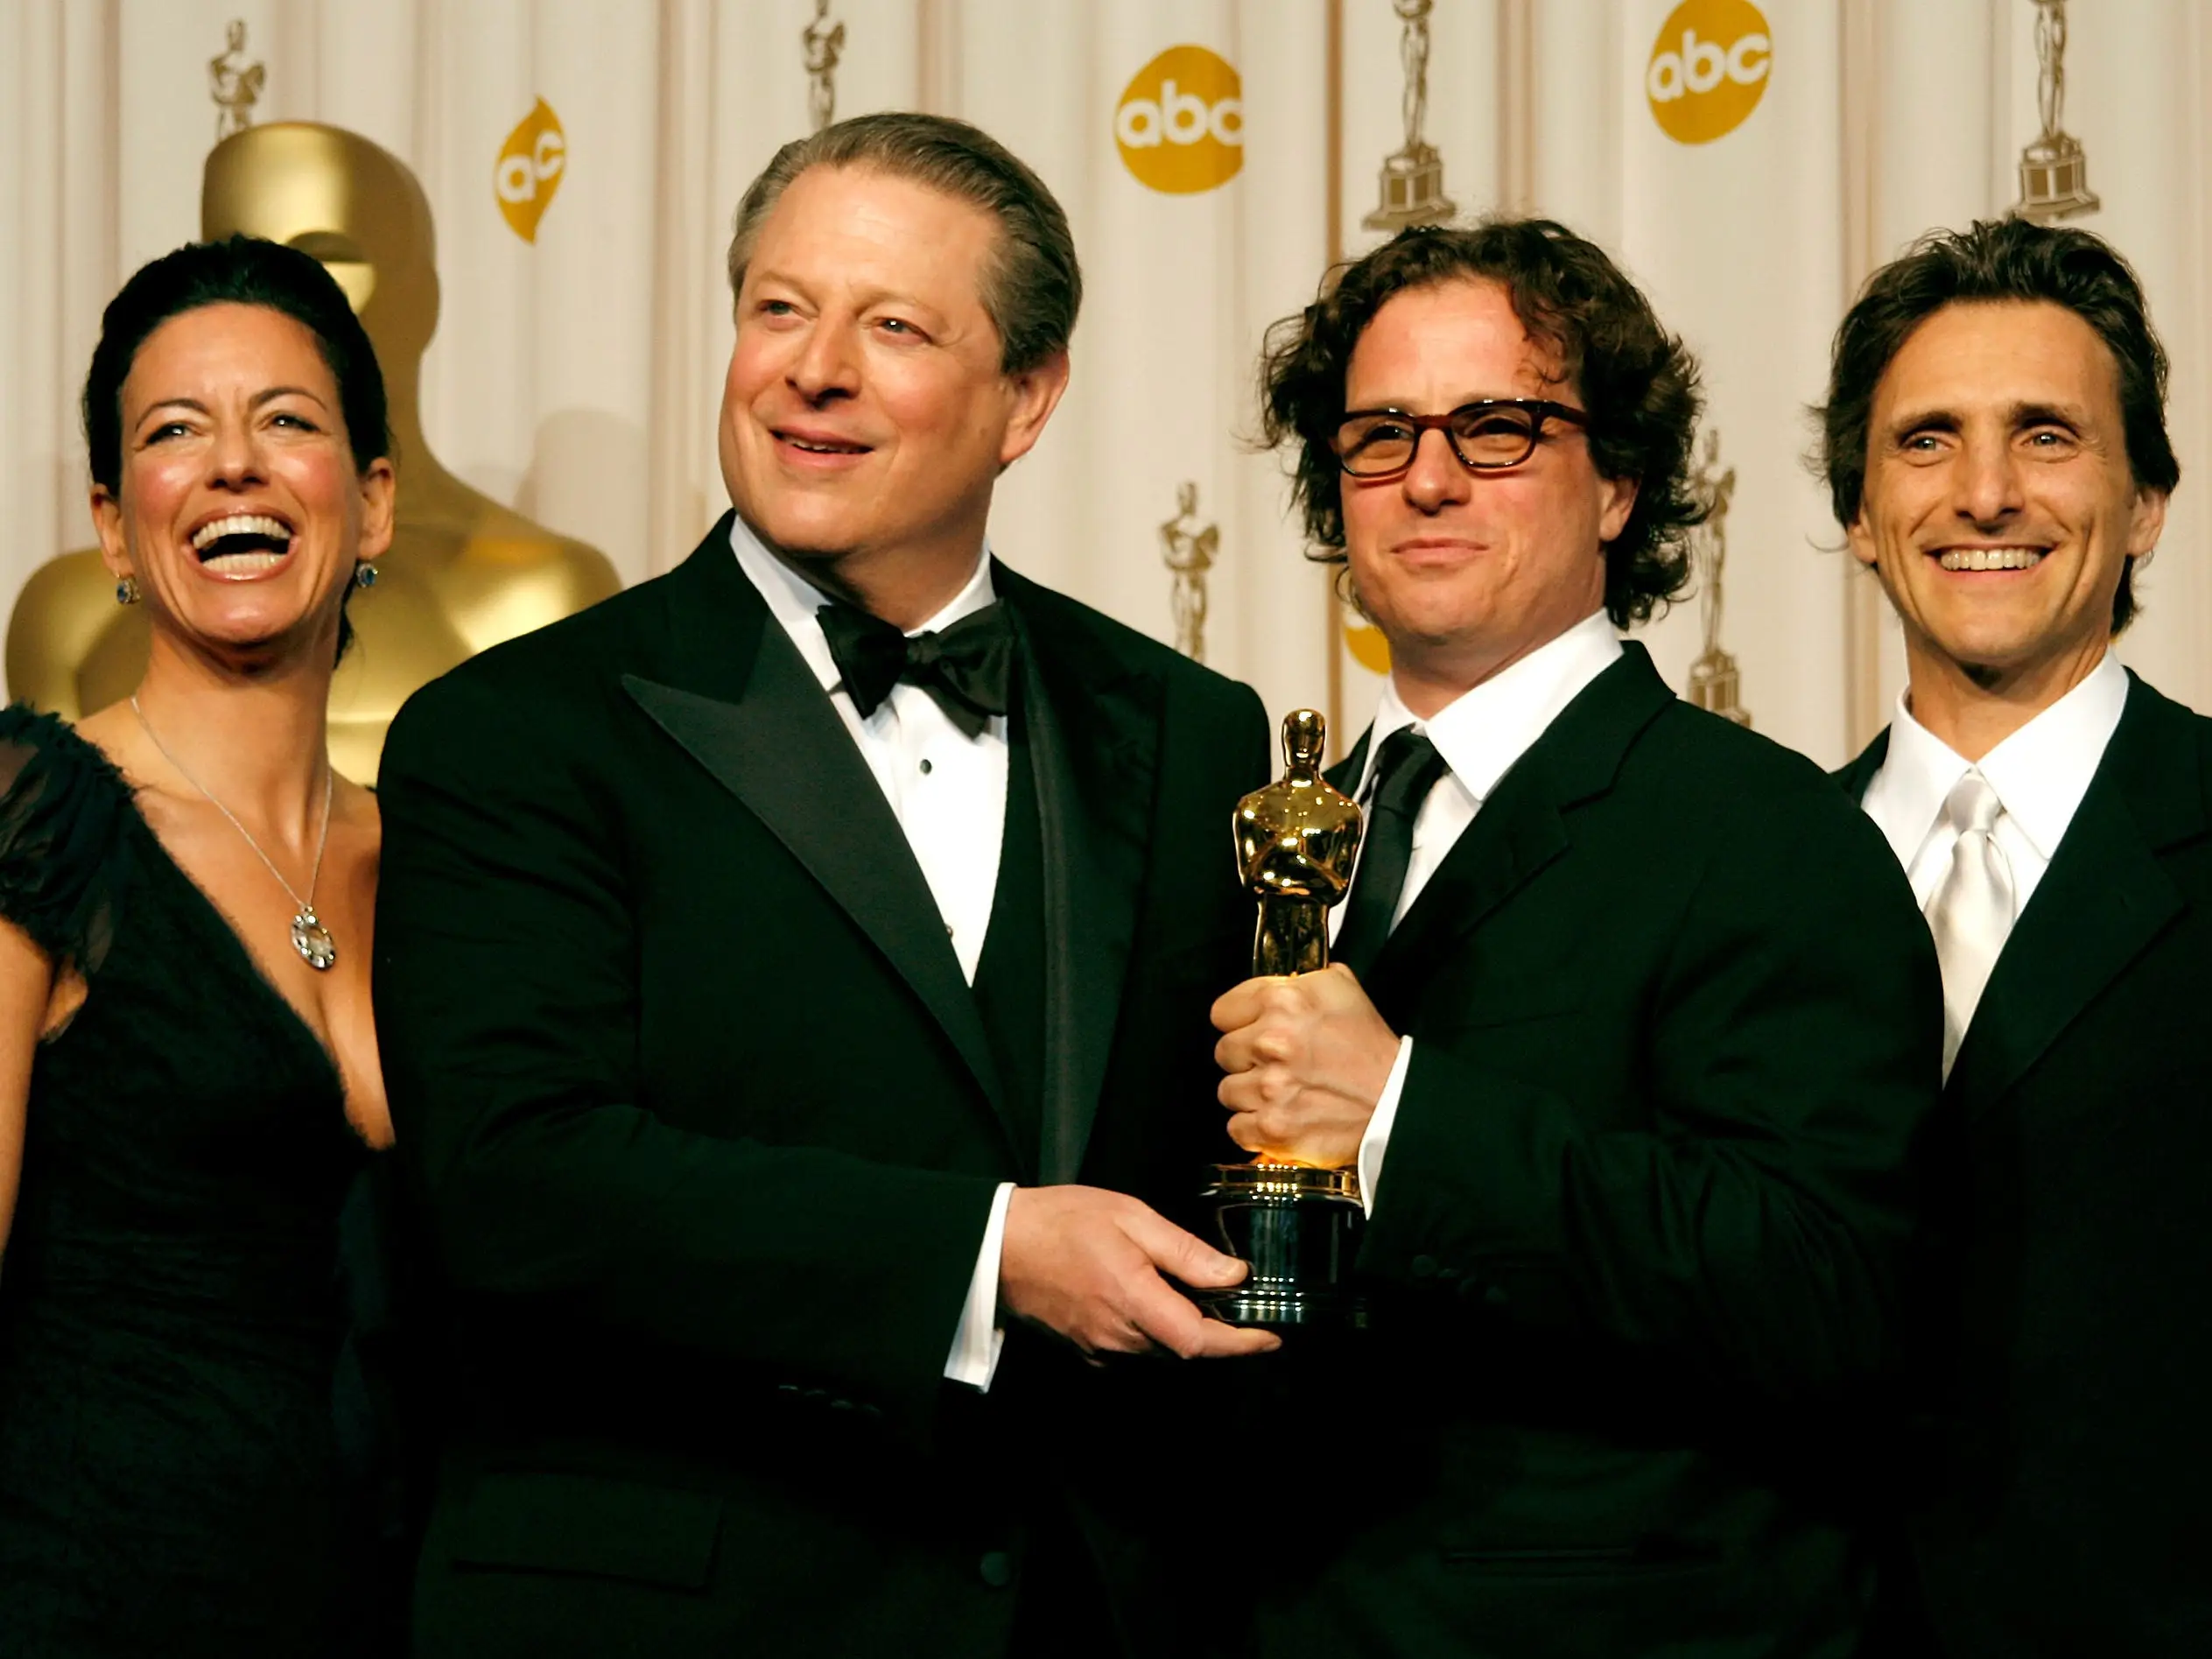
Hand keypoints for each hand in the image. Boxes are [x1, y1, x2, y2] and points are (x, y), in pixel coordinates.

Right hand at [1000, 1187, 1281, 1359]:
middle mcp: (1118, 1335)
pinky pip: (1134, 1348)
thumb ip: (1185, 1252)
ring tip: (1203, 1300)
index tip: (1271, 1339)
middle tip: (1244, 1308)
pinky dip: (1156, 1331)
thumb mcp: (1131, 1217)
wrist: (998, 1245)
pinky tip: (1156, 1301)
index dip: (1240, 1344)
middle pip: (1184, 1348)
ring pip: (1160, 1349)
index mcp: (1133, 1299)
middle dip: (1218, 1333)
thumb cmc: (1062, 1221)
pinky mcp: (1086, 1348)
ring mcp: (1100, 1347)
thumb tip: (1234, 1276)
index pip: (1199, 1340)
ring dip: (1186, 1330)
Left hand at [1212, 963, 1399, 1168]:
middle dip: (1246, 1058)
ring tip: (1282, 1093)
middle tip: (1276, 1064)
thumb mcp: (1340, 988)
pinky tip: (1279, 1116)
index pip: (1222, 1012)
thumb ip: (1298, 980)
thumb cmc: (1370, 1048)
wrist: (1396, 1101)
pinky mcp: (1272, 1127)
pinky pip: (1236, 1127)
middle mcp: (1271, 1042)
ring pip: (1227, 1091)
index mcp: (1283, 1002)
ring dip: (1250, 1094)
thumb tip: (1272, 983)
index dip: (1239, 1022)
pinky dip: (1254, 1127)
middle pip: (1223, 1052)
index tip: (1252, 1030)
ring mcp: (1269, 1088)